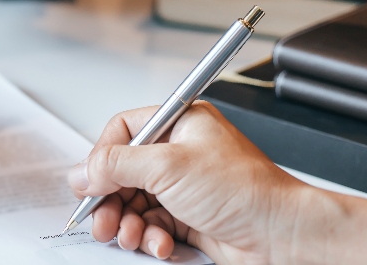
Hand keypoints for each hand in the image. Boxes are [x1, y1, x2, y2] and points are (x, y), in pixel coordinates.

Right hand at [68, 102, 333, 263]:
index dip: (103, 157)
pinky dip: (148, 237)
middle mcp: (179, 152)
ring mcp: (183, 187)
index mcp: (179, 123)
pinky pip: (151, 225)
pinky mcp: (188, 217)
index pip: (123, 131)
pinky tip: (158, 243)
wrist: (283, 236)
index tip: (91, 181)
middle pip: (122, 172)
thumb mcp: (168, 166)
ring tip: (128, 235)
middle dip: (109, 199)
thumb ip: (116, 165)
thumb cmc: (245, 191)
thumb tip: (83, 172)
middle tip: (100, 218)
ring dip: (126, 223)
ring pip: (133, 203)